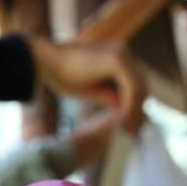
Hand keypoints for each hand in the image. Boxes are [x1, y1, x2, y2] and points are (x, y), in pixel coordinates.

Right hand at [27, 38, 146, 131]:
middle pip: (142, 86)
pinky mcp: (117, 60)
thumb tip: (124, 111)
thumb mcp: (92, 90)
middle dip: (138, 110)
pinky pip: (132, 87)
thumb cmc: (62, 74)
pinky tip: (123, 120)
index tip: (129, 126)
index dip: (135, 107)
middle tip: (132, 132)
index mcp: (118, 57)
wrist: (45, 61)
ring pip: (140, 88)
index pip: (136, 84)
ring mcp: (122, 54)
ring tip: (127, 130)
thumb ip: (110, 97)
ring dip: (135, 111)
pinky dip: (130, 106)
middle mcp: (123, 53)